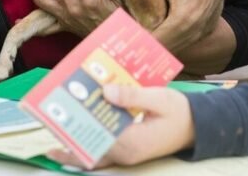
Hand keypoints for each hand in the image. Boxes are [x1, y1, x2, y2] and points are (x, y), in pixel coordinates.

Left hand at [46, 85, 193, 169]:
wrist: (199, 127)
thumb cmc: (180, 112)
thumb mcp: (159, 98)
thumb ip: (133, 96)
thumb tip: (105, 91)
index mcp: (131, 142)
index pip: (95, 136)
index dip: (76, 126)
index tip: (59, 113)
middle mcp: (125, 153)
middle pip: (88, 150)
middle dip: (67, 138)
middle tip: (48, 121)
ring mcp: (126, 155)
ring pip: (92, 154)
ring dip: (74, 143)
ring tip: (56, 130)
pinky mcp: (127, 151)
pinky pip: (102, 152)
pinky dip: (88, 145)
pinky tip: (78, 132)